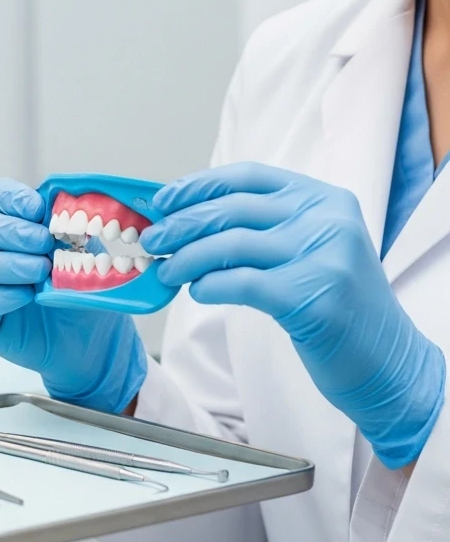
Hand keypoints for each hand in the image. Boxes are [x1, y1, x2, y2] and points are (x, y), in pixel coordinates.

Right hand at [0, 178, 146, 413]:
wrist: (86, 337)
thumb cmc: (76, 287)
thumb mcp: (83, 250)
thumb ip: (75, 226)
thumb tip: (73, 205)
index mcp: (5, 220)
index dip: (15, 199)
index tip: (40, 210)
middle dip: (14, 232)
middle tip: (45, 243)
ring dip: (9, 264)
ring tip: (41, 271)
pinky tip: (25, 296)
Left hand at [141, 163, 445, 467]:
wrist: (389, 363)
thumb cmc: (340, 308)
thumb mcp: (313, 251)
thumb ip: (266, 229)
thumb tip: (190, 219)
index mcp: (326, 200)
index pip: (249, 177)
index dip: (200, 185)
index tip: (164, 199)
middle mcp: (328, 221)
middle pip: (234, 210)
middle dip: (183, 223)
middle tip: (153, 239)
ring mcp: (323, 258)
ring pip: (232, 245)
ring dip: (187, 257)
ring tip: (166, 270)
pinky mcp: (312, 299)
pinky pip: (242, 282)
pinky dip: (209, 285)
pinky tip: (196, 291)